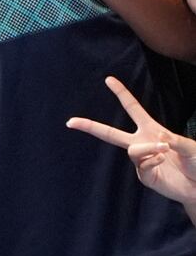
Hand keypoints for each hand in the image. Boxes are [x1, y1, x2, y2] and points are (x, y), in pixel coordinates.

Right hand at [68, 76, 195, 205]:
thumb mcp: (191, 147)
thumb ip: (176, 141)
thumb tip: (158, 139)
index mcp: (152, 130)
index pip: (133, 109)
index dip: (121, 94)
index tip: (108, 79)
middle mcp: (142, 143)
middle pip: (110, 133)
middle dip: (90, 126)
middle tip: (71, 122)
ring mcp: (142, 160)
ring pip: (132, 150)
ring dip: (148, 149)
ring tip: (165, 152)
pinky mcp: (144, 175)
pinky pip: (141, 165)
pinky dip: (153, 161)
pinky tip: (163, 162)